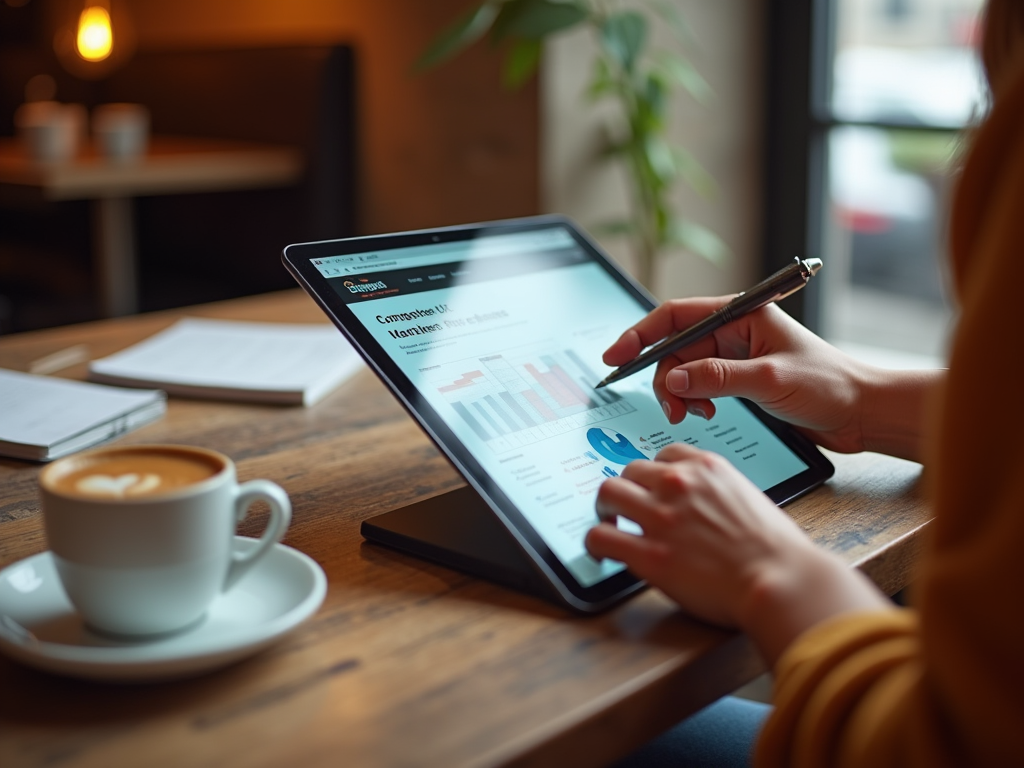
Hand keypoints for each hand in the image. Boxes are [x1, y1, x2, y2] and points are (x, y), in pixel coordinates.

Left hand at [585, 443, 816, 627]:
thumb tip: (706, 504)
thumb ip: (720, 493)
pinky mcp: (649, 555)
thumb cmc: (778, 550)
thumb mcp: (751, 500)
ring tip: (609, 525)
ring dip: (605, 509)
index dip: (655, 474)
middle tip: (627, 509)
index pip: (664, 455)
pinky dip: (595, 543)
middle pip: (630, 470)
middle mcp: (679, 484)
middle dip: (628, 489)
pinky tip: (602, 552)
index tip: (653, 488)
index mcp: (707, 468)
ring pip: (608, 493)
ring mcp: (661, 517)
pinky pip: (601, 537)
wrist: (781, 581)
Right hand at [603, 298, 872, 452]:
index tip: (616, 356)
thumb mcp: (768, 380)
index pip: (676, 315)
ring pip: (683, 370)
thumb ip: (716, 377)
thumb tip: (672, 378)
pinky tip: (707, 413)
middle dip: (665, 377)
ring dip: (679, 393)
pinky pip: (698, 385)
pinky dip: (693, 400)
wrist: (861, 411)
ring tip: (694, 414)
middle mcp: (733, 330)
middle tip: (673, 408)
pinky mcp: (737, 378)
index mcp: (741, 313)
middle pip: (674, 347)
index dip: (641, 333)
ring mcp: (733, 355)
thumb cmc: (828, 385)